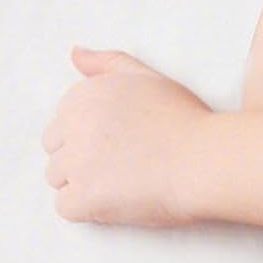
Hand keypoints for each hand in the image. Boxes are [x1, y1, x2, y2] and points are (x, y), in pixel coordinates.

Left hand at [43, 47, 213, 228]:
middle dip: (84, 159)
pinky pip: (65, 207)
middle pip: (56, 151)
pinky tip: (119, 197)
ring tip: (126, 180)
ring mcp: (75, 162)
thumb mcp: (148, 78)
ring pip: (59, 179)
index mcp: (84, 94)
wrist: (206, 160)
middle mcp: (73, 124)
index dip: (94, 136)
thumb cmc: (185, 120)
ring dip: (86, 184)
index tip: (124, 140)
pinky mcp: (82, 196)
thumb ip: (109, 63)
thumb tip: (75, 53)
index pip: (63, 123)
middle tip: (127, 161)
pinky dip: (89, 209)